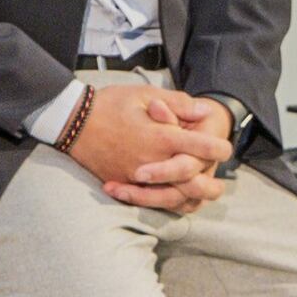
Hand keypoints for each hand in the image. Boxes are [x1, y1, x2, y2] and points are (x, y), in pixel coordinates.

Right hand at [68, 82, 232, 213]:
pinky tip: (175, 200)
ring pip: (173, 197)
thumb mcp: (145, 94)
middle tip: (220, 184)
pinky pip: (149, 201)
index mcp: (160, 137)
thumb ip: (177, 104)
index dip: (218, 148)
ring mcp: (136, 177)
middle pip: (191, 181)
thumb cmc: (110, 104)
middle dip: (210, 183)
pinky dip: (166, 203)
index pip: (200, 148)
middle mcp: (152, 162)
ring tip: (201, 197)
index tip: (225, 148)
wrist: (72, 121)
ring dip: (191, 198)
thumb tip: (203, 112)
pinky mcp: (123, 184)